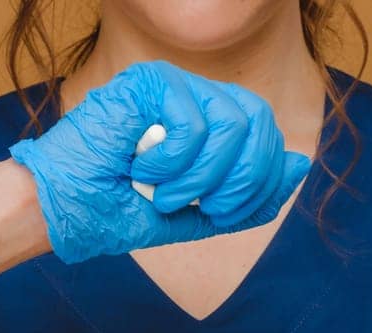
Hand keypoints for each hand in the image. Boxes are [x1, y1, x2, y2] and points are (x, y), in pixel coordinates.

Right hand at [6, 59, 310, 262]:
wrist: (69, 211)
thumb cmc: (126, 210)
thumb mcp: (205, 212)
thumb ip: (253, 194)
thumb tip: (302, 163)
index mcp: (215, 122)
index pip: (269, 135)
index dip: (265, 180)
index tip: (226, 213)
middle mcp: (199, 95)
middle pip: (262, 124)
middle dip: (244, 181)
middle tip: (206, 210)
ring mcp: (174, 83)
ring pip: (233, 124)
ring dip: (204, 178)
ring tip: (167, 195)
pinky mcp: (147, 81)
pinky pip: (193, 123)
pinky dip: (173, 162)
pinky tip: (141, 170)